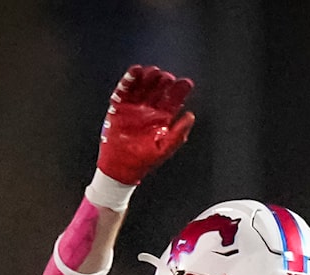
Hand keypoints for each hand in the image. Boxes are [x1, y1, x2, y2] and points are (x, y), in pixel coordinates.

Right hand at [96, 65, 195, 185]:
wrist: (120, 167)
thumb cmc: (143, 160)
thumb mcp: (164, 149)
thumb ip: (178, 134)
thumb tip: (190, 116)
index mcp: (162, 117)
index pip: (173, 99)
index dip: (180, 90)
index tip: (186, 83)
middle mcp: (149, 109)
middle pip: (158, 88)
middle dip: (163, 81)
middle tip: (166, 77)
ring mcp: (134, 106)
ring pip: (142, 85)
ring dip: (148, 77)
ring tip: (153, 72)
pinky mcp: (119, 106)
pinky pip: (124, 89)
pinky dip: (128, 79)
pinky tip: (135, 71)